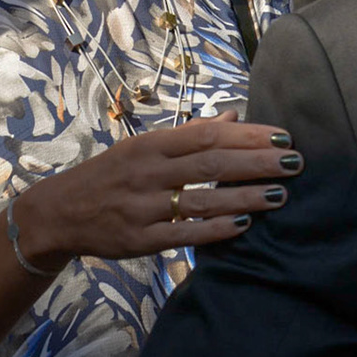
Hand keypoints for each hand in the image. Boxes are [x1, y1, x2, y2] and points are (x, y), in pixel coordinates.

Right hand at [12, 111, 298, 269]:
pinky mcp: (140, 239)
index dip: (247, 135)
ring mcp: (143, 206)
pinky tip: (245, 225)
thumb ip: (189, 135)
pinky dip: (216, 230)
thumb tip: (233, 116)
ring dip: (245, 197)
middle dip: (257, 162)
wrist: (60, 211)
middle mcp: (147, 171)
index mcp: (151, 144)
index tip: (282, 136)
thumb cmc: (111, 174)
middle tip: (295, 161)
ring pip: (203, 200)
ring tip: (281, 194)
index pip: (207, 134)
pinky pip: (184, 234)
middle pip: (211, 164)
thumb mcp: (143, 147)